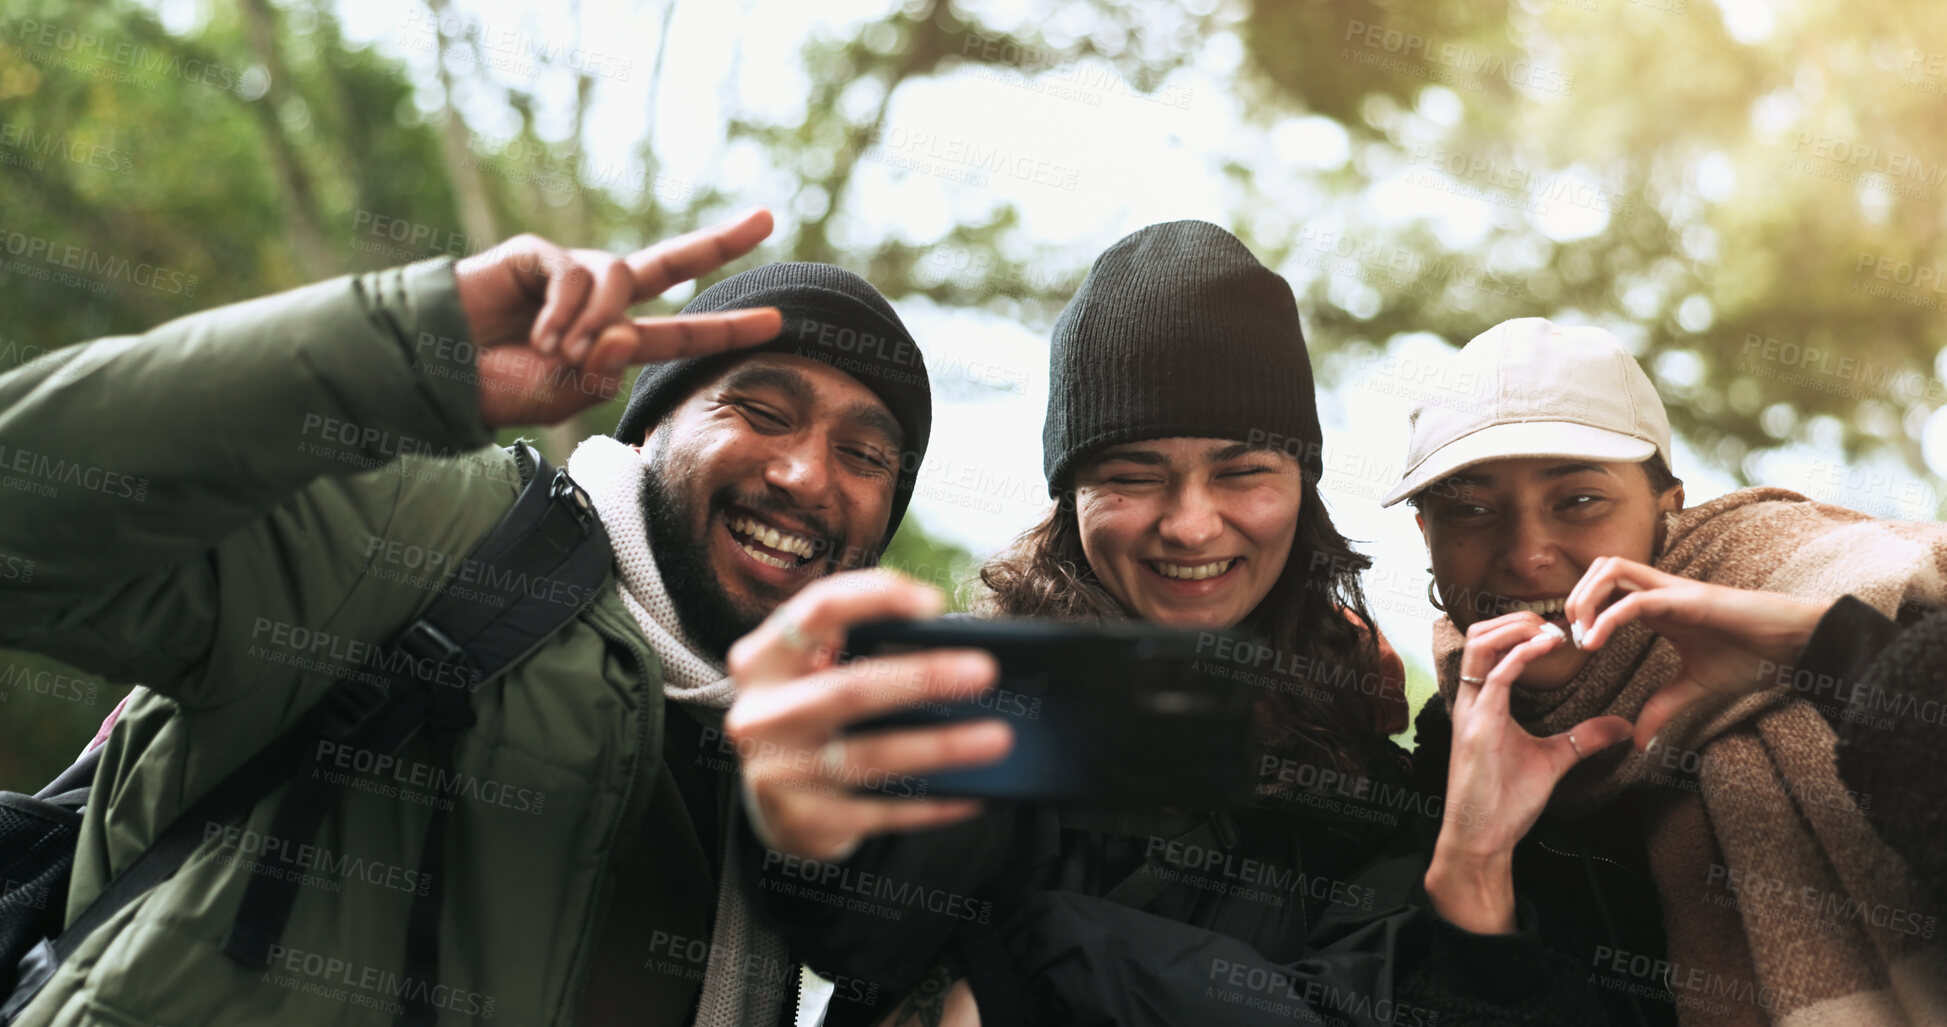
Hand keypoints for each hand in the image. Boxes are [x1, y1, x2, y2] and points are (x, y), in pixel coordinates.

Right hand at [455, 209, 784, 427]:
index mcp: (614, 343)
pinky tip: (538, 336)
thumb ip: (602, 375)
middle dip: (718, 242)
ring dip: (597, 321)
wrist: (439, 371)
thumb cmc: (497, 389)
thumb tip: (627, 333)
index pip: (681, 332)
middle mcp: (601, 304)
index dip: (726, 327)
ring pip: (619, 277)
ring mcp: (571, 276)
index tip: (777, 319)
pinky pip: (575, 274)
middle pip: (669, 264)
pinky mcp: (539, 255)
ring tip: (559, 352)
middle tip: (768, 219)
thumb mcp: (560, 399)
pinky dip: (565, 310)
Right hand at [724, 570, 1010, 862]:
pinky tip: (972, 794)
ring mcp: (777, 772)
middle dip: (922, 677)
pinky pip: (880, 811)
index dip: (876, 597)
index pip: (817, 610)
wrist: (767, 804)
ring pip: (871, 757)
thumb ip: (855, 651)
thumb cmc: (810, 716)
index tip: (934, 603)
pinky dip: (932, 803)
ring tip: (997, 737)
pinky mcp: (803, 820)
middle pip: (849, 689)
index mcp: (764, 659)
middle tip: (983, 671)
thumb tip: (952, 643)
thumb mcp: (812, 675)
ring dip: (941, 746)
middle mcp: (761, 713)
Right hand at [1425, 612, 1630, 933]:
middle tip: (1555, 622)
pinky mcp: (1479, 728)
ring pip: (1478, 644)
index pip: (1489, 646)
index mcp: (1483, 703)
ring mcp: (1472, 711)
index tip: (1557, 628)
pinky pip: (1496, 677)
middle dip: (1515, 618)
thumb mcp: (1554, 761)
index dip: (1518, 627)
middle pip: (1478, 634)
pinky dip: (1521, 654)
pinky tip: (1547, 647)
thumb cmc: (1506, 802)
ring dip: (1516, 628)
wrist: (1483, 839)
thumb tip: (1622, 726)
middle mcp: (1472, 700)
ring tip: (1551, 631)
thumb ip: (1583, 738)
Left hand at [1564, 557, 1832, 749]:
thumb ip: (1662, 707)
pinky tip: (1597, 641)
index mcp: (1657, 605)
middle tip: (1572, 638)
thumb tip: (1639, 742)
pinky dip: (1610, 616)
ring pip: (1612, 567)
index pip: (1605, 588)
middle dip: (1575, 597)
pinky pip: (1638, 599)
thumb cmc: (1750, 658)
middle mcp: (1660, 590)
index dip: (1581, 610)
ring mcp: (1674, 590)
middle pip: (1600, 568)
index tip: (1573, 647)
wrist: (1793, 647)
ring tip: (1585, 637)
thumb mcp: (1695, 688)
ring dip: (1587, 597)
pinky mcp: (1689, 600)